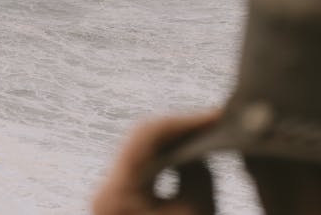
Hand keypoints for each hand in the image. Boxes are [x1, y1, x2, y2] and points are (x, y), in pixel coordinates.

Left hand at [92, 110, 218, 214]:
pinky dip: (169, 160)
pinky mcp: (121, 203)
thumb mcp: (195, 214)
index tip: (214, 115)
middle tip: (213, 122)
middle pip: (144, 139)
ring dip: (176, 142)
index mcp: (116, 192)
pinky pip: (145, 168)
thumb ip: (199, 174)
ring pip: (145, 151)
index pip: (148, 135)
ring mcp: (111, 195)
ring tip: (206, 134)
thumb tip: (199, 151)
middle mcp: (106, 189)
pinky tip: (190, 157)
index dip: (184, 121)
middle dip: (181, 128)